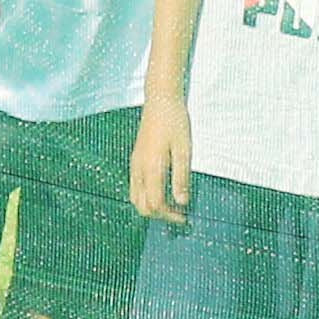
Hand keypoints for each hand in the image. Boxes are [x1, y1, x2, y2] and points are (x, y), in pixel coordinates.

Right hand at [128, 95, 192, 224]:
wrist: (160, 101)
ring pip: (136, 198)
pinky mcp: (135, 160)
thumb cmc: (175, 122)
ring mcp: (134, 165)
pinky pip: (135, 188)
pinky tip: (161, 192)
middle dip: (159, 215)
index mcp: (151, 168)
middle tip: (178, 215)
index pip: (155, 204)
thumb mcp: (183, 150)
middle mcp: (138, 169)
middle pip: (142, 206)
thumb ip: (181, 177)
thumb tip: (182, 203)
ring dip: (151, 207)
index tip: (184, 217)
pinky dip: (146, 197)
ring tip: (170, 206)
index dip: (169, 215)